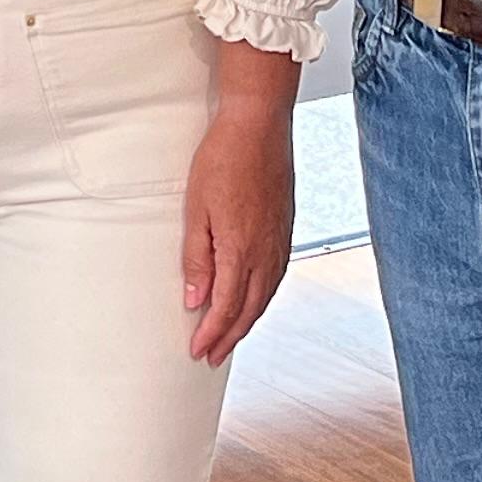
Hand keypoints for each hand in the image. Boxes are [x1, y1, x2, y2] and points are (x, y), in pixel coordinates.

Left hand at [179, 109, 293, 365]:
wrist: (259, 125)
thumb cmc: (223, 159)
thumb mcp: (196, 209)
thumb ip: (197, 258)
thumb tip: (195, 300)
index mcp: (241, 251)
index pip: (225, 308)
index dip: (211, 334)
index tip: (197, 351)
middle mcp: (266, 253)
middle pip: (248, 310)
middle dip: (229, 337)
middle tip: (212, 356)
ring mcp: (279, 241)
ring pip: (265, 297)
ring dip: (247, 321)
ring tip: (231, 336)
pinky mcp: (285, 229)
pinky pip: (276, 278)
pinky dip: (262, 299)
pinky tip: (254, 299)